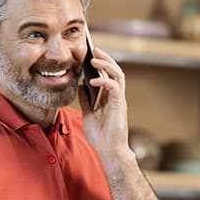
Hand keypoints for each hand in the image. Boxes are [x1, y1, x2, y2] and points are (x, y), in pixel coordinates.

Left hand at [78, 46, 134, 165]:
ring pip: (118, 74)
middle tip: (94, 49)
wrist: (108, 150)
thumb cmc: (100, 135)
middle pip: (114, 70)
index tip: (89, 54)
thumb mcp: (88, 114)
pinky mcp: (119, 105)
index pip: (107, 74)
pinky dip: (104, 81)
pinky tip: (92, 81)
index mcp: (109, 97)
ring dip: (106, 65)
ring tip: (94, 60)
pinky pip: (114, 87)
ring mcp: (118, 99)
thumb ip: (86, 100)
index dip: (100, 63)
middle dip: (105, 58)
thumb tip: (80, 86)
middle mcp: (115, 96)